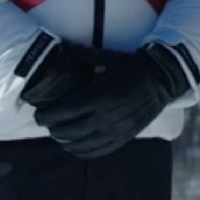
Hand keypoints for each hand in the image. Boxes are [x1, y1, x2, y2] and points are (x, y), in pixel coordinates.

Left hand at [33, 42, 190, 158]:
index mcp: (98, 96)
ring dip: (64, 141)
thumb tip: (60, 48)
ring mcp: (115, 130)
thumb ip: (81, 55)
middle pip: (68, 131)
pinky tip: (74, 145)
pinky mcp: (123, 138)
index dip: (46, 116)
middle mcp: (105, 117)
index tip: (39, 114)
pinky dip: (81, 151)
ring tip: (59, 133)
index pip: (63, 112)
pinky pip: (96, 152)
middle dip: (52, 128)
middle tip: (47, 122)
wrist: (161, 78)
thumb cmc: (131, 65)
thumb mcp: (106, 58)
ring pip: (80, 144)